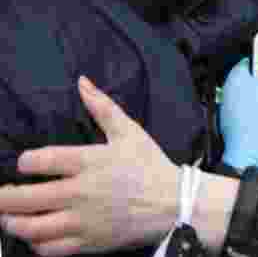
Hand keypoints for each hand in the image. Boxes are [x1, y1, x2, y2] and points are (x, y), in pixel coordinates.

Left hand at [0, 76, 178, 255]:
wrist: (175, 203)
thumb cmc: (150, 165)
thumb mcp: (129, 131)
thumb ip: (102, 107)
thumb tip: (82, 83)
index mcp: (90, 162)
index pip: (40, 161)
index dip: (24, 162)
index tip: (24, 164)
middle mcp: (81, 192)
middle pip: (24, 199)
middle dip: (4, 197)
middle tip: (1, 195)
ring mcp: (83, 220)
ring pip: (31, 227)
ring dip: (12, 222)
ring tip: (9, 217)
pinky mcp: (88, 241)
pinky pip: (50, 248)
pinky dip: (35, 244)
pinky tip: (34, 236)